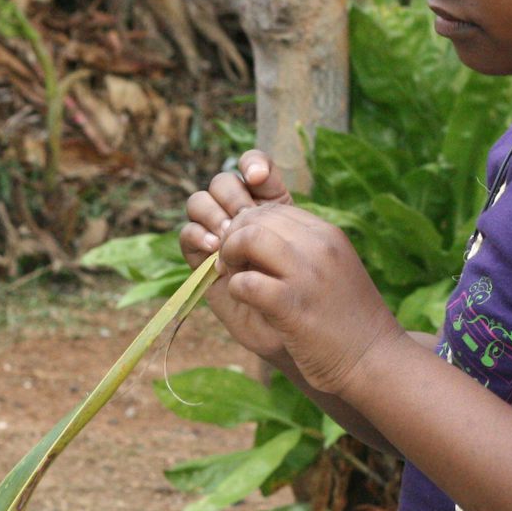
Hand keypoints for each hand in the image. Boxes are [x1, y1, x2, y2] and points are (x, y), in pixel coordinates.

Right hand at [180, 150, 292, 360]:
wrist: (311, 346)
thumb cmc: (323, 302)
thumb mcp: (313, 255)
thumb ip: (285, 224)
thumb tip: (255, 197)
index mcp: (277, 208)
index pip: (255, 169)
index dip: (252, 164)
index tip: (259, 179)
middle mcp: (247, 221)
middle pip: (224, 183)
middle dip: (231, 192)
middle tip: (242, 217)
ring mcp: (224, 242)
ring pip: (202, 203)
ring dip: (210, 211)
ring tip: (225, 237)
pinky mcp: (205, 265)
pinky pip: (188, 236)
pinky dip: (195, 234)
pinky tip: (212, 248)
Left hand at [217, 204, 404, 396]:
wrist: (375, 359)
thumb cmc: (348, 321)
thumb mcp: (332, 270)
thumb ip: (303, 251)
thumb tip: (257, 238)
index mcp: (327, 235)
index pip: (273, 209)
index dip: (248, 226)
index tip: (244, 252)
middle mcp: (319, 246)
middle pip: (256, 217)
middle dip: (232, 237)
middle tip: (231, 264)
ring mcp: (307, 274)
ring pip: (248, 237)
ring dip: (229, 255)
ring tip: (233, 276)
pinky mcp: (293, 305)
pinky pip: (247, 282)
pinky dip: (236, 288)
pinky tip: (245, 299)